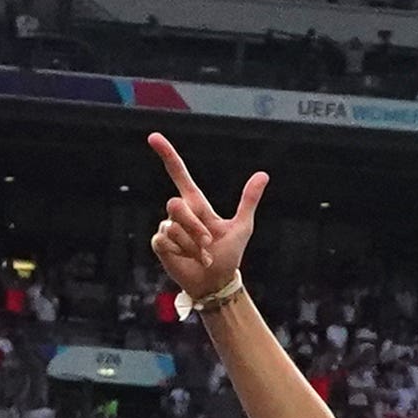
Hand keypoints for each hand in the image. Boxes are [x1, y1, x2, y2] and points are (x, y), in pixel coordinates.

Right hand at [142, 134, 264, 299]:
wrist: (217, 281)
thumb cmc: (229, 254)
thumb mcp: (242, 226)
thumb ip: (249, 200)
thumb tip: (263, 174)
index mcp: (197, 204)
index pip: (179, 174)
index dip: (168, 155)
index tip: (154, 137)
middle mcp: (180, 213)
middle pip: (175, 205)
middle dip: (194, 226)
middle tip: (208, 243)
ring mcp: (168, 228)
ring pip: (173, 226)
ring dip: (192, 244)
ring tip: (202, 256)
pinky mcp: (160, 244)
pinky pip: (165, 240)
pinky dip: (181, 252)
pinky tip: (187, 259)